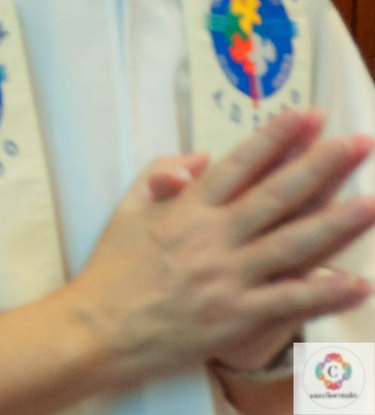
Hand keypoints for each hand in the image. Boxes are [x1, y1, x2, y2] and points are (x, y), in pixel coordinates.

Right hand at [64, 109, 374, 381]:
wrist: (98, 328)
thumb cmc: (112, 270)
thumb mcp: (126, 210)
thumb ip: (161, 175)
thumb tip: (200, 157)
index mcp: (186, 208)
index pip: (239, 164)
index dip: (275, 137)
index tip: (308, 116)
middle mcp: (212, 236)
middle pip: (276, 195)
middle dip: (321, 166)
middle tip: (357, 143)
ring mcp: (227, 276)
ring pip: (292, 243)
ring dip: (336, 223)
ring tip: (370, 203)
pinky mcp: (235, 315)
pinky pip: (288, 300)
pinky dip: (323, 292)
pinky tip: (356, 282)